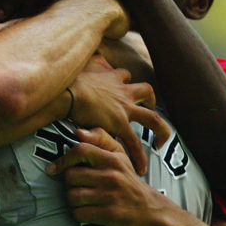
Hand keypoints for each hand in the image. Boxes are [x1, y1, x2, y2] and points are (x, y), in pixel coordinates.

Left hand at [47, 126, 166, 225]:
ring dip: (73, 201)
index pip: (80, 150)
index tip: (54, 168)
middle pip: (71, 176)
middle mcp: (112, 176)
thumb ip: (100, 139)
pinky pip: (79, 214)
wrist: (151, 210)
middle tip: (76, 187)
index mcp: (112, 159)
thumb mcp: (120, 156)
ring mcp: (111, 196)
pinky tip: (87, 211)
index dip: (63, 159)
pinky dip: (79, 214)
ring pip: (72, 196)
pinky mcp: (110, 215)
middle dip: (69, 184)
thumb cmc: (128, 181)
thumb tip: (77, 131)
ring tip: (82, 200)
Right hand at [68, 59, 169, 174]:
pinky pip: (135, 143)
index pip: (124, 75)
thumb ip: (77, 63)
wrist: (67, 92)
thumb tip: (68, 57)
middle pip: (147, 91)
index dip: (124, 81)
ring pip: (153, 118)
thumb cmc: (66, 80)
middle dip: (151, 100)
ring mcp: (124, 108)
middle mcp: (122, 91)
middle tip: (149, 109)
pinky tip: (141, 168)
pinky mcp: (120, 124)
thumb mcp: (75, 65)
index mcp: (111, 77)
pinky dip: (139, 156)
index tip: (123, 86)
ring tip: (160, 142)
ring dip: (160, 130)